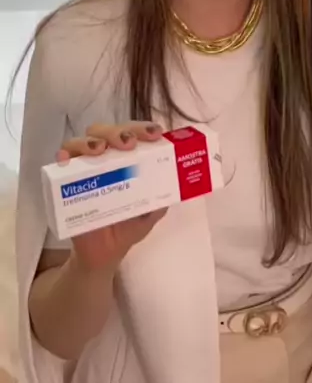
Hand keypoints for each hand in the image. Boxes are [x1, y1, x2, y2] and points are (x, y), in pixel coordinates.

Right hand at [57, 122, 166, 273]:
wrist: (104, 254)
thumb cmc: (128, 225)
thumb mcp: (151, 212)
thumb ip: (162, 197)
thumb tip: (177, 184)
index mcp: (128, 159)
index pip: (135, 134)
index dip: (144, 129)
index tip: (155, 133)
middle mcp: (106, 157)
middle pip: (109, 131)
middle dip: (120, 132)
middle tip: (129, 143)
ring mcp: (85, 167)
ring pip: (84, 140)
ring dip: (92, 140)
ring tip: (100, 149)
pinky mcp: (66, 181)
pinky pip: (62, 162)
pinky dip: (64, 155)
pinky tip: (67, 159)